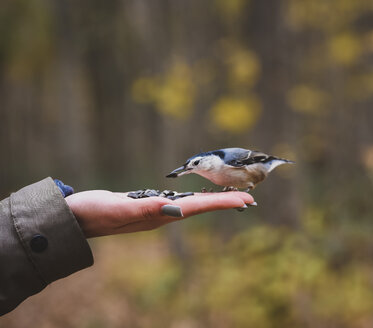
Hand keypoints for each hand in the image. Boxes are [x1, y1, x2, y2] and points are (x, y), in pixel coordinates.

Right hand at [65, 191, 254, 237]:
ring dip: (213, 201)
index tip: (246, 200)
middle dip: (225, 202)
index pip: (198, 208)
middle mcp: (161, 216)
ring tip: (232, 198)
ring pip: (192, 206)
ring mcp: (155, 212)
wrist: (73, 218)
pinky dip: (194, 198)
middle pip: (201, 208)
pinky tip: (198, 197)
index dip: (223, 203)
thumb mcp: (117, 209)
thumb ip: (146, 209)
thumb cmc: (92, 213)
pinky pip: (178, 202)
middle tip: (250, 199)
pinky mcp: (147, 206)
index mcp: (159, 216)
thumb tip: (177, 211)